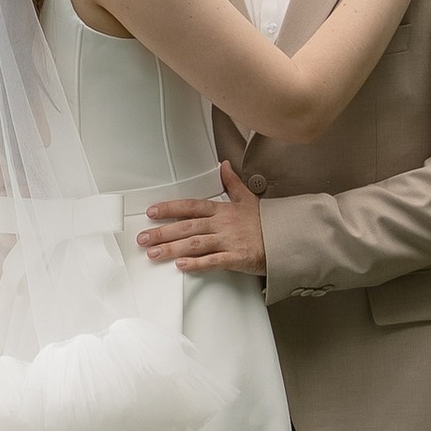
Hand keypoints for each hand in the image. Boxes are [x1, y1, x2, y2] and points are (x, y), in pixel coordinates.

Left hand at [138, 165, 267, 278]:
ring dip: (172, 248)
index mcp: (223, 210)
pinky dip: (197, 263)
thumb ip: (232, 182)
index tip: (152, 211)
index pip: (191, 206)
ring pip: (196, 244)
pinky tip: (181, 266)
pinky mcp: (237, 258)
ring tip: (153, 253)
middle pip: (187, 226)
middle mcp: (223, 224)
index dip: (170, 208)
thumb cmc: (266, 222)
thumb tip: (224, 165)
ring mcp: (229, 241)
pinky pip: (214, 261)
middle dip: (163, 232)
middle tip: (143, 237)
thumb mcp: (248, 198)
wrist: (287, 239)